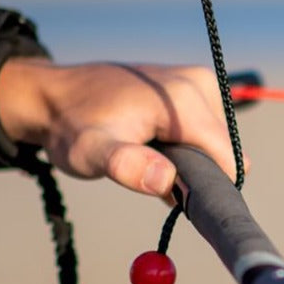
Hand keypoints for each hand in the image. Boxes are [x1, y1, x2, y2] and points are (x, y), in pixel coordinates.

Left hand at [0, 58, 238, 196]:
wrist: (54, 96)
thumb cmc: (72, 126)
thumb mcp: (91, 152)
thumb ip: (127, 166)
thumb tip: (167, 180)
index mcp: (185, 98)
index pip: (228, 158)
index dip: (210, 188)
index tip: (177, 201)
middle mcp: (199, 83)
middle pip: (223, 152)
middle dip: (196, 174)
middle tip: (150, 175)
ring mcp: (196, 83)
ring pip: (214, 144)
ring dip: (188, 162)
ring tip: (147, 157)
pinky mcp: (190, 88)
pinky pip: (203, 131)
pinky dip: (184, 147)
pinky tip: (152, 147)